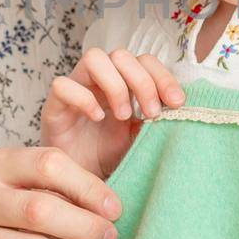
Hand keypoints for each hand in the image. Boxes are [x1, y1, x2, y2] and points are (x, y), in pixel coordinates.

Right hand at [40, 48, 184, 178]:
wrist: (80, 183)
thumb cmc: (109, 157)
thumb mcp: (141, 138)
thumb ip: (157, 122)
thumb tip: (184, 111)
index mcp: (124, 83)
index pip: (145, 61)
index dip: (163, 76)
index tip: (177, 103)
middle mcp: (100, 81)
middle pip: (122, 55)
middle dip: (142, 82)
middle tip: (152, 114)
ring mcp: (77, 89)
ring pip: (93, 58)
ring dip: (115, 84)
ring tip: (124, 115)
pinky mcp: (55, 105)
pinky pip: (63, 84)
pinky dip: (83, 98)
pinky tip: (97, 118)